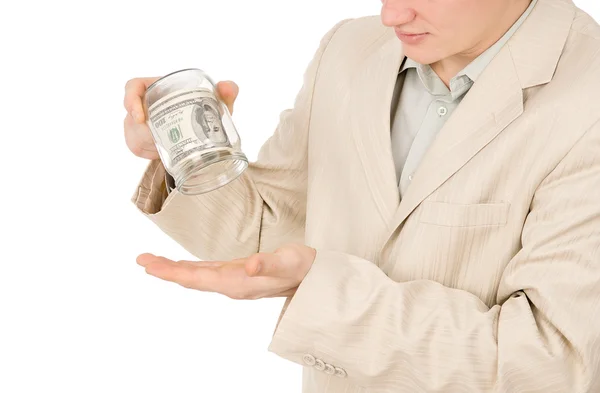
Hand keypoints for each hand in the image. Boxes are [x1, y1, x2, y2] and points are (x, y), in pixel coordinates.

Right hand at [123, 77, 239, 158]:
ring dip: (148, 143)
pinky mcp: (138, 140)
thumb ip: (227, 92)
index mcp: (157, 88)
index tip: (140, 118)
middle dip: (142, 133)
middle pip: (131, 116)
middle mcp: (144, 104)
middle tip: (157, 141)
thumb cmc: (204, 111)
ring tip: (162, 148)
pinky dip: (149, 152)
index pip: (132, 87)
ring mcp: (138, 123)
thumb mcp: (216, 105)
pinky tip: (160, 153)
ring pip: (134, 134)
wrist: (201, 134)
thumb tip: (228, 87)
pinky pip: (137, 147)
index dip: (130, 100)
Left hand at [136, 244, 316, 298]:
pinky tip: (182, 266)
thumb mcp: (288, 261)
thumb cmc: (301, 267)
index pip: (197, 279)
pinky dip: (189, 268)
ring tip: (152, 261)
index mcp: (238, 282)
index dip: (172, 272)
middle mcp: (231, 284)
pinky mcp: (236, 274)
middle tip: (141, 259)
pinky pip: (206, 273)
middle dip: (165, 270)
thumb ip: (268, 263)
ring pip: (196, 276)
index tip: (150, 266)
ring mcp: (233, 281)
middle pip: (191, 279)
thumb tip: (248, 265)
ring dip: (174, 269)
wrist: (312, 276)